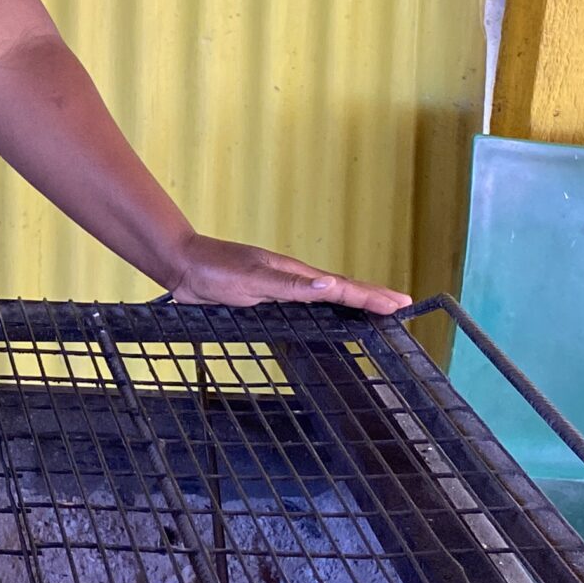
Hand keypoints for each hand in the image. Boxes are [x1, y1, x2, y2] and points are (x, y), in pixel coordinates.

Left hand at [164, 232, 410, 317]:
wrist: (183, 266)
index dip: (371, 297)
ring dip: (350, 303)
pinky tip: (324, 316)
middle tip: (400, 305)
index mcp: (294, 274)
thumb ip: (290, 286)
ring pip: (323, 297)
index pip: (341, 288)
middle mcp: (291, 280)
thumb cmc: (214, 270)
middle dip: (370, 297)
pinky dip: (323, 310)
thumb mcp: (252, 280)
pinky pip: (304, 305)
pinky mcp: (264, 300)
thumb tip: (329, 285)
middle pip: (339, 290)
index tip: (400, 303)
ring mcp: (279, 289)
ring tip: (374, 309)